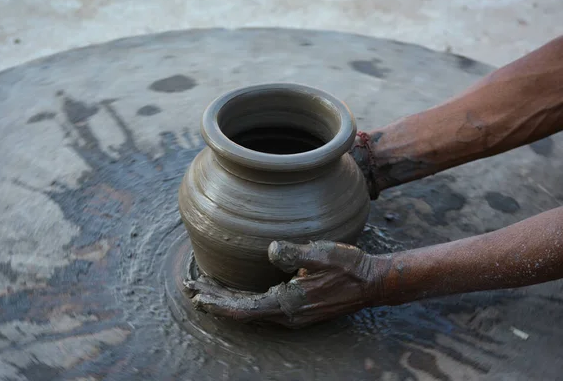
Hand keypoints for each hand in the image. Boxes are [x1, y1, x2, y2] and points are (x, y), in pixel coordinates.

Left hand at [183, 240, 391, 327]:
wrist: (372, 283)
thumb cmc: (349, 267)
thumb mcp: (324, 254)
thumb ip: (296, 253)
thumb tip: (270, 249)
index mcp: (288, 303)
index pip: (243, 308)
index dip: (218, 302)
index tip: (196, 295)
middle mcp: (286, 314)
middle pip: (241, 311)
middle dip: (215, 299)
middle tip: (191, 287)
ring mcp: (292, 314)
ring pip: (250, 309)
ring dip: (226, 299)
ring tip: (205, 290)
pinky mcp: (297, 309)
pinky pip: (261, 307)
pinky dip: (242, 299)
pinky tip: (236, 291)